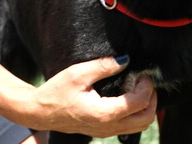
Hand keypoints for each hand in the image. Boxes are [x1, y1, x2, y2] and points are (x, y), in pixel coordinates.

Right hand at [14, 58, 156, 136]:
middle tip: (145, 80)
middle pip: (146, 119)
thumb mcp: (79, 73)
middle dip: (152, 98)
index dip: (146, 86)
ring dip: (146, 106)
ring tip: (138, 87)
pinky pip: (129, 126)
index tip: (143, 73)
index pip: (139, 103)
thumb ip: (104, 66)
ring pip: (140, 125)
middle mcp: (108, 127)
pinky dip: (136, 112)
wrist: (40, 111)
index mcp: (104, 113)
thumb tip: (126, 60)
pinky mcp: (103, 130)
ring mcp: (106, 131)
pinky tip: (128, 95)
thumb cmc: (57, 91)